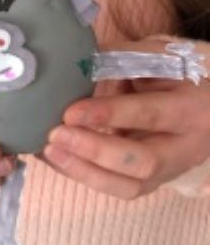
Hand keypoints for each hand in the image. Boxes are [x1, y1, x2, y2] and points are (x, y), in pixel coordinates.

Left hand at [43, 38, 209, 199]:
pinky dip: (82, 174)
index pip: (149, 115)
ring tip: (49, 151)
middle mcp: (185, 147)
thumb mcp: (158, 58)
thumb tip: (75, 64)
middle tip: (55, 136)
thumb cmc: (177, 74)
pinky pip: (116, 186)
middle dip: (94, 151)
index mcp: (191, 108)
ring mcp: (169, 170)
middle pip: (142, 162)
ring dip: (83, 171)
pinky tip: (56, 158)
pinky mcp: (151, 181)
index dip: (109, 115)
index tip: (70, 113)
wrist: (204, 103)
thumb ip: (121, 59)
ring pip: (128, 186)